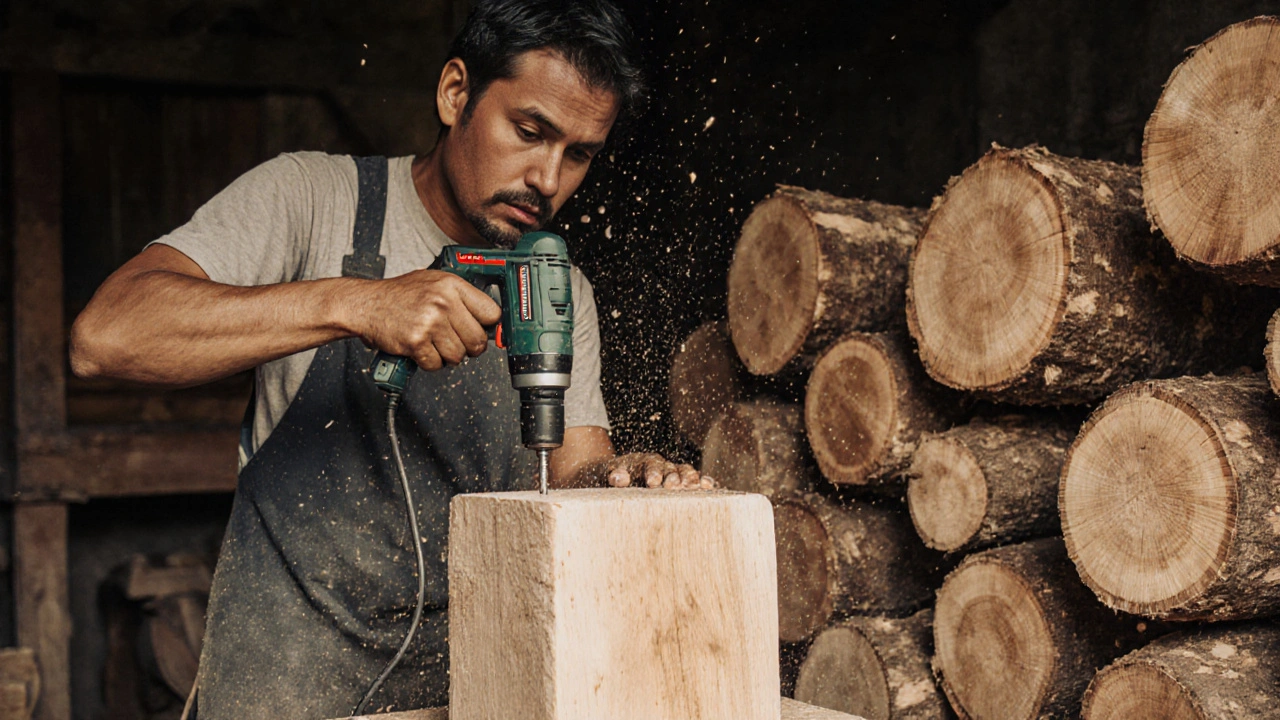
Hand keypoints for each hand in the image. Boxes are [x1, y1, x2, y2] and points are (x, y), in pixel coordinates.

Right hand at [353, 269, 500, 369]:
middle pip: (478, 340)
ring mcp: (430, 322)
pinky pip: (437, 364)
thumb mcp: (433, 283)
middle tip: (456, 342)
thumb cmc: (399, 295)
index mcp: (451, 285)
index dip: (488, 326)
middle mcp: (443, 302)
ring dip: (447, 356)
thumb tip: (488, 319)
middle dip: (469, 347)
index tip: (483, 331)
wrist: (366, 304)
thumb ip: (461, 298)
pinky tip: (421, 348)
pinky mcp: (416, 342)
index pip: (491, 313)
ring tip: (434, 343)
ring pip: (458, 356)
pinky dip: (429, 362)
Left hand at [604, 453, 715, 489]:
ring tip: (697, 487)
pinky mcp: (682, 482)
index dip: (653, 473)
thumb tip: (619, 478)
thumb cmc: (615, 477)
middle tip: (674, 486)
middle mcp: (661, 464)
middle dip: (674, 477)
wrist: (620, 476)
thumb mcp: (611, 474)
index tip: (652, 482)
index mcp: (644, 461)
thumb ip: (616, 476)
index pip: (650, 465)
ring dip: (691, 479)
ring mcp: (673, 472)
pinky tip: (711, 487)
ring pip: (685, 472)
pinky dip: (703, 482)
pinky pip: (695, 481)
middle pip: (671, 468)